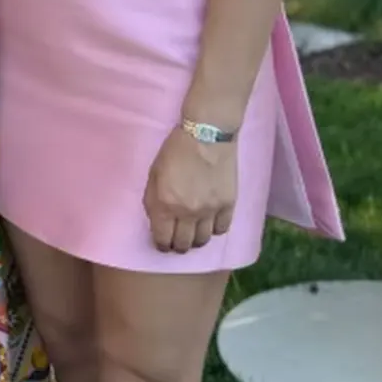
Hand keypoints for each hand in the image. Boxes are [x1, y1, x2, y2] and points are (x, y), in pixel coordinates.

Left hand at [143, 126, 236, 254]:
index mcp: (164, 204)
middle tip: (176, 241)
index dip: (161, 245)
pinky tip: (210, 223)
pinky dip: (214, 229)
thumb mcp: (153, 174)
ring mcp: (210, 211)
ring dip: (195, 240)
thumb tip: (157, 220)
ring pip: (203, 241)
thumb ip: (152, 200)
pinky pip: (221, 229)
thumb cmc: (175, 151)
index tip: (162, 243)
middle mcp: (187, 212)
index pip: (162, 238)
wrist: (206, 135)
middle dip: (177, 246)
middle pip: (183, 245)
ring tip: (193, 233)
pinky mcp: (228, 205)